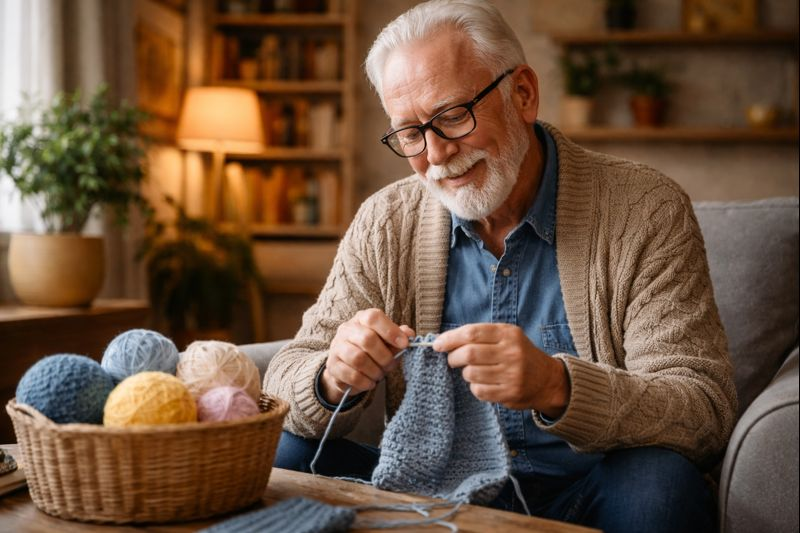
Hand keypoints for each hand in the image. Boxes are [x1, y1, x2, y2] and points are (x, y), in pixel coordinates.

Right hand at [321, 309, 414, 403]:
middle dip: (384, 356)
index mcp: (362, 319)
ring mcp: (336, 347)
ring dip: (374, 370)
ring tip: (379, 375)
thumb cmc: (372, 352)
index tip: (405, 344)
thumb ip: (399, 337)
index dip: (391, 331)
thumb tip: (409, 334)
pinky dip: (364, 381)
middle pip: (367, 339)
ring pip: (358, 358)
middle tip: (390, 365)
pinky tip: (370, 383)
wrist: (348, 369)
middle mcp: (346, 329)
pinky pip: (350, 375)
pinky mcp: (332, 366)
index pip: (373, 318)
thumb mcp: (387, 343)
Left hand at [433, 323, 569, 416]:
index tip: (437, 344)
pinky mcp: (510, 393)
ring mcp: (512, 374)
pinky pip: (479, 390)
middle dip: (453, 357)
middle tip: (451, 360)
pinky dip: (474, 387)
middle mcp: (512, 352)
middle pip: (469, 353)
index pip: (471, 333)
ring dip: (465, 373)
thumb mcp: (505, 337)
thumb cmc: (518, 355)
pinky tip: (482, 383)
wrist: (547, 379)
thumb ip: (479, 336)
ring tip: (471, 371)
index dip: (450, 339)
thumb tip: (443, 340)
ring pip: (471, 374)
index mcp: (508, 334)